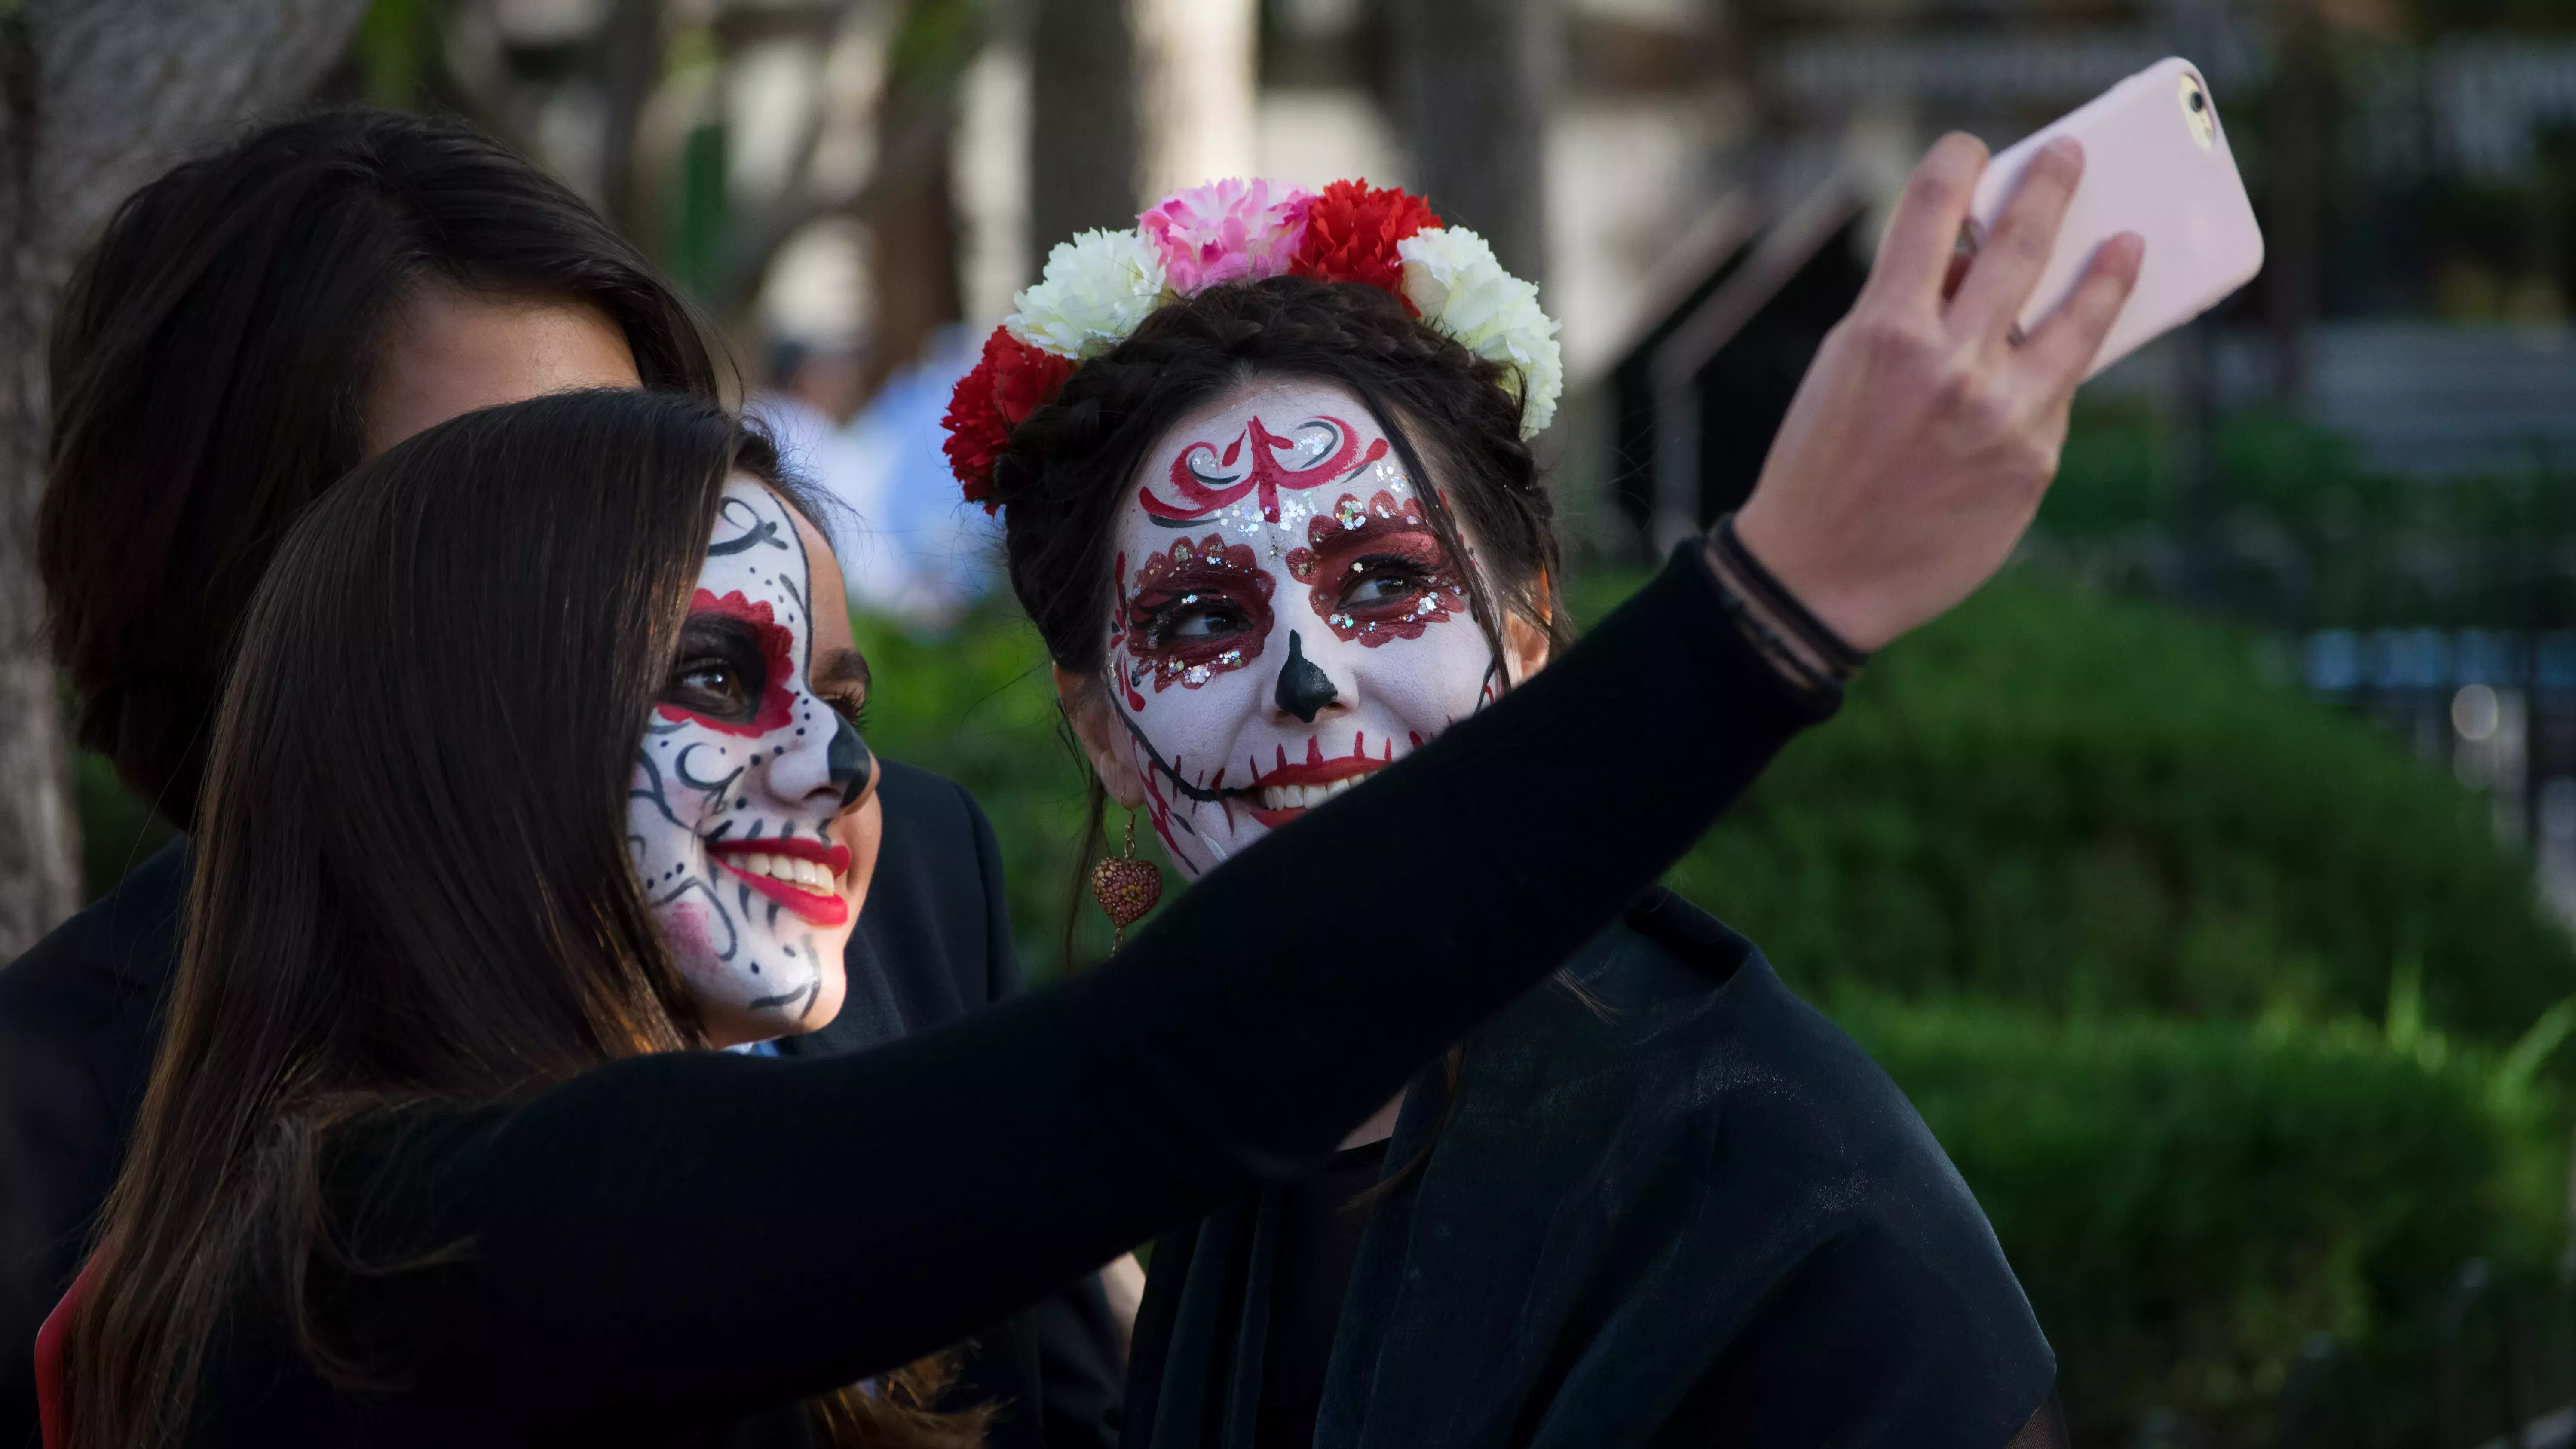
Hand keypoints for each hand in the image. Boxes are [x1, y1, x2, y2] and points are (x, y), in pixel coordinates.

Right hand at [1731, 133, 2143, 651]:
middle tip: (2070, 157)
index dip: (1957, 164)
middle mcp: (1950, 363)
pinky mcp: (2033, 459)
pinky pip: (2057, 398)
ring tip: (2128, 246)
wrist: (1819, 576)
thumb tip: (1962, 264)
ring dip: (2107, 272)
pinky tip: (2057, 369)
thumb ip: (1905, 313)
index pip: (1930, 209)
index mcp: (1885, 330)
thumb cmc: (1822, 467)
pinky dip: (2053, 379)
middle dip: (2050, 188)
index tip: (1974, 147)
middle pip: (2019, 245)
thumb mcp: (1845, 371)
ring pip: (2077, 321)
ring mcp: (2000, 412)